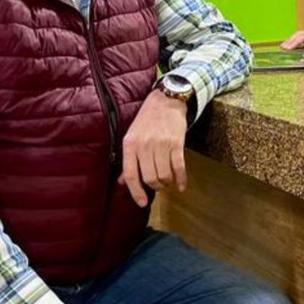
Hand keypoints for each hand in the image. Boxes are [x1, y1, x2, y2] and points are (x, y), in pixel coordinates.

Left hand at [119, 90, 188, 205]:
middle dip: (155, 187)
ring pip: (164, 175)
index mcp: (130, 144)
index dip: (136, 192)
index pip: (130, 174)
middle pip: (149, 178)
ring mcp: (161, 144)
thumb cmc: (147, 121)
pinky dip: (181, 179)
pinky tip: (182, 186)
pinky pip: (179, 167)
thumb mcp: (132, 137)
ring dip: (167, 183)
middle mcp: (144, 145)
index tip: (142, 203)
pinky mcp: (176, 143)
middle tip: (158, 185)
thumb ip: (128, 160)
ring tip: (168, 180)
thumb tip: (121, 183)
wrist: (166, 100)